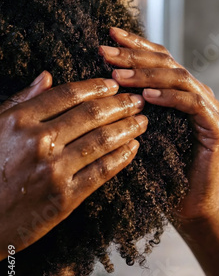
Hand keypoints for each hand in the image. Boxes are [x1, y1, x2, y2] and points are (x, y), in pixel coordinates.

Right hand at [0, 73, 147, 258]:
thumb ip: (21, 101)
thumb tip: (46, 76)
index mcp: (20, 121)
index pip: (67, 95)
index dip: (95, 87)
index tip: (113, 85)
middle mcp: (39, 142)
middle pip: (91, 114)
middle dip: (120, 104)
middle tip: (137, 101)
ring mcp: (54, 170)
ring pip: (101, 140)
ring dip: (127, 128)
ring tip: (141, 121)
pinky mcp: (65, 198)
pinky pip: (101, 172)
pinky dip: (121, 157)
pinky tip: (133, 147)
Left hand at [99, 27, 218, 223]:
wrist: (187, 205)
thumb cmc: (159, 171)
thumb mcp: (140, 131)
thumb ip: (131, 105)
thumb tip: (101, 79)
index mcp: (181, 93)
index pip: (160, 60)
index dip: (136, 45)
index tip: (109, 36)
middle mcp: (199, 95)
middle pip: (168, 64)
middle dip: (135, 56)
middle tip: (106, 51)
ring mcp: (211, 109)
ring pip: (179, 79)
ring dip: (147, 76)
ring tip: (119, 76)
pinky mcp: (217, 128)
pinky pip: (192, 104)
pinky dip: (169, 98)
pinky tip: (146, 97)